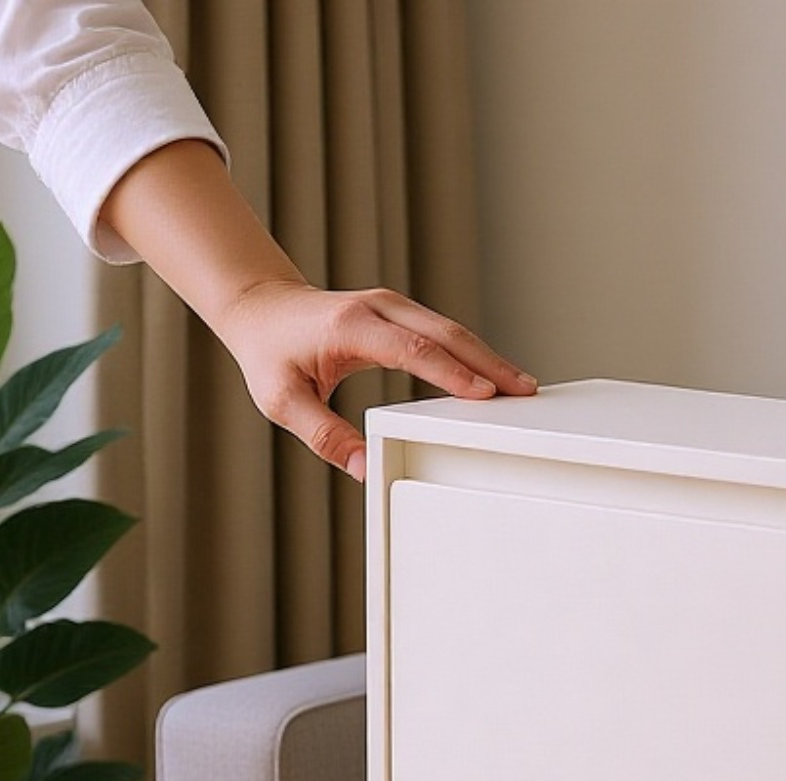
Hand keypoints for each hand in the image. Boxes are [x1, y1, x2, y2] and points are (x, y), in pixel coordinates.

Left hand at [102, 140, 536, 481]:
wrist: (259, 307)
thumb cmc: (269, 354)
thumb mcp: (283, 401)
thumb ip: (323, 435)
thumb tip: (364, 468)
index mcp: (352, 327)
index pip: (413, 349)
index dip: (452, 373)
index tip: (487, 395)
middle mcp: (378, 308)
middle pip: (446, 334)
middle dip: (489, 364)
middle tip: (526, 393)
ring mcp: (391, 306)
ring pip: (451, 330)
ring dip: (489, 359)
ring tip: (523, 388)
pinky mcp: (399, 313)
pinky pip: (443, 333)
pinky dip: (472, 354)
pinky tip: (494, 375)